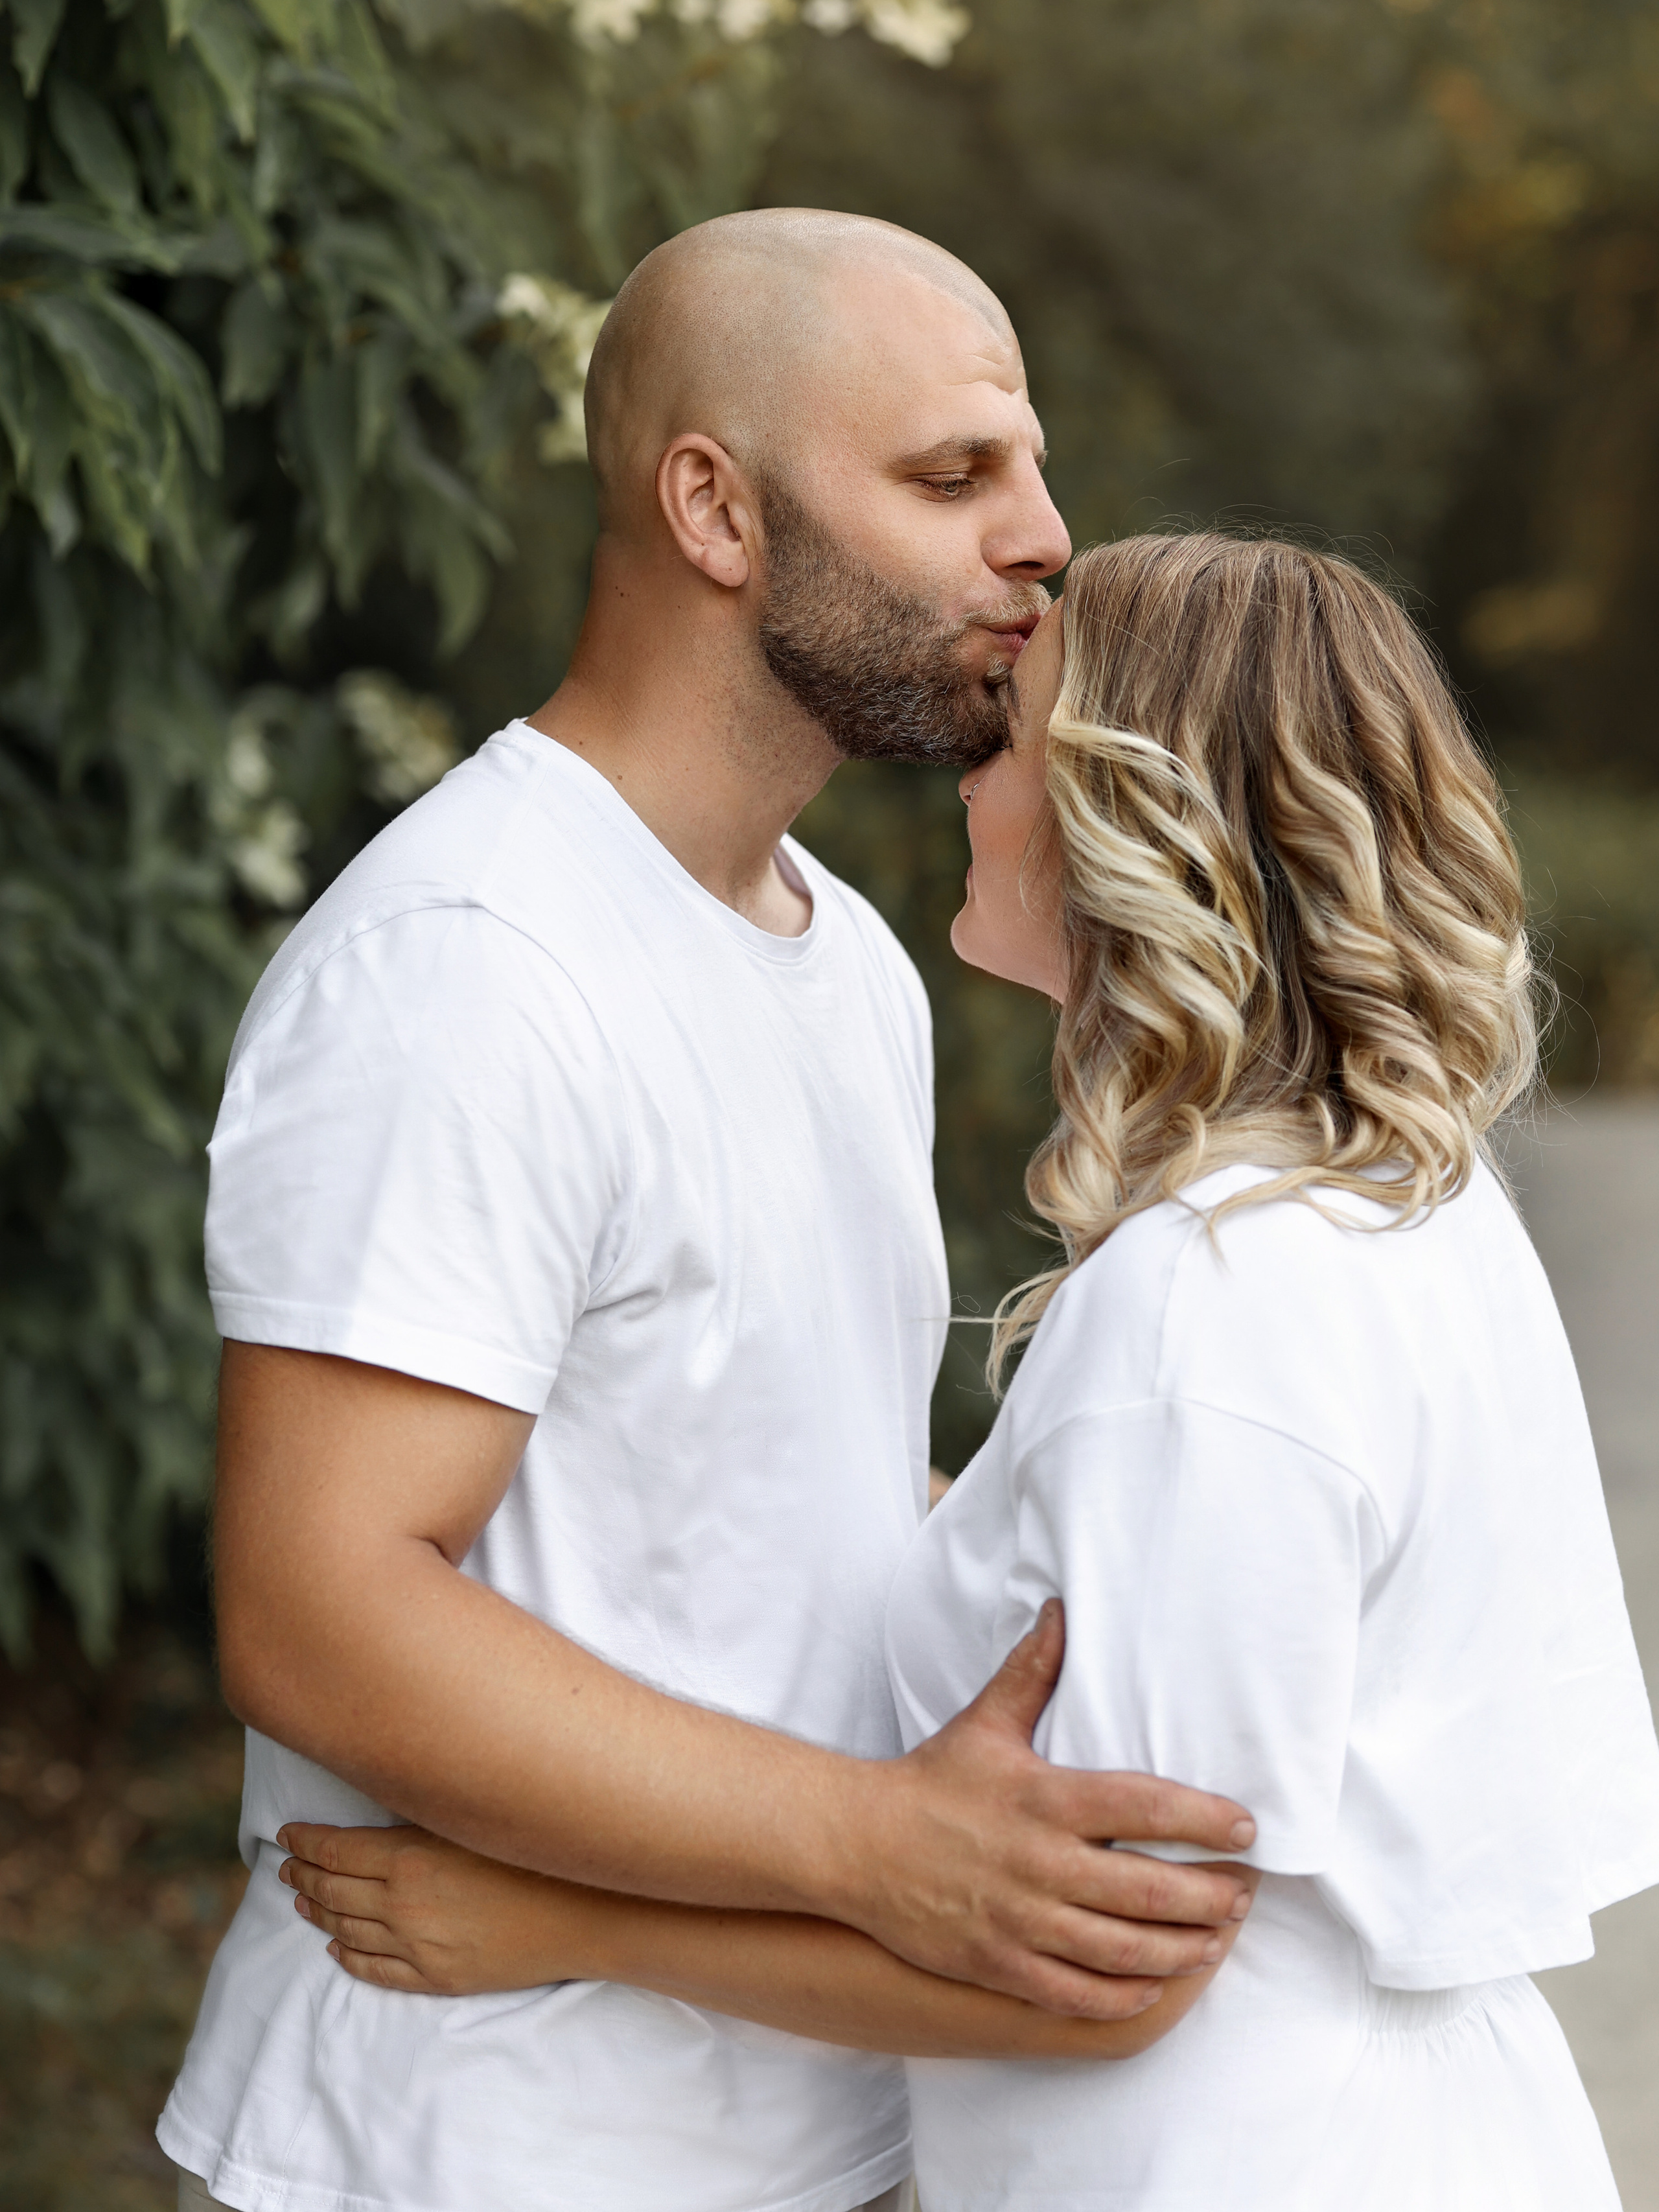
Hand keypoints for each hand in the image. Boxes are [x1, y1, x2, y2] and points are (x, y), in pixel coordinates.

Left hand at [278, 1824, 604, 1995]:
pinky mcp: (436, 1978)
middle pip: (333, 1888)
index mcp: (409, 1858)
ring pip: (346, 1929)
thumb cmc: (535, 1851)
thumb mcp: (472, 1820)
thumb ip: (422, 1821)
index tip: (286, 1833)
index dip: (305, 1841)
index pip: (335, 1850)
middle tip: (286, 1865)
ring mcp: (418, 1947)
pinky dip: (347, 1957)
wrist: (585, 1911)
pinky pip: (375, 1970)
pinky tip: (336, 1947)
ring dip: (319, 1910)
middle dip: (304, 1873)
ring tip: (301, 1898)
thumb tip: (381, 1814)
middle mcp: (403, 1904)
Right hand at [831, 1599, 1256, 2019]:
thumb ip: (1032, 1671)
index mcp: (1044, 1798)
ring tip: (1217, 1940)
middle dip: (1209, 1897)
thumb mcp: (984, 1722)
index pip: (1144, 1808)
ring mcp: (1019, 1920)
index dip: (1204, 1819)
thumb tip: (1060, 1609)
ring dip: (1182, 1949)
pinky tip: (1154, 1984)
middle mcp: (1038, 1862)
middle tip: (1245, 1893)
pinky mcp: (1000, 1964)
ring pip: (1122, 1949)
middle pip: (1146, 1890)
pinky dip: (1125, 1994)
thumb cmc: (930, 1781)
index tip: (1246, 1828)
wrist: (855, 1845)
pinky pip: (1077, 1993)